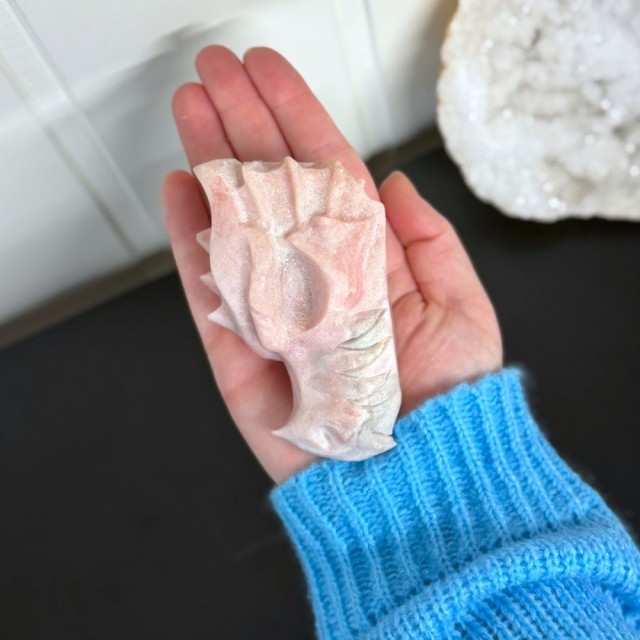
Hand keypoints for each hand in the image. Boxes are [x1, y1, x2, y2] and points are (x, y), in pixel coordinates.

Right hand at [163, 46, 501, 483]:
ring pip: (236, 226)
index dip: (298, 118)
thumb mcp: (462, 309)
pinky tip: (180, 192)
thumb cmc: (449, 399)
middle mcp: (316, 277)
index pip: (327, 174)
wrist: (416, 478)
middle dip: (244, 125)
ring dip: (212, 166)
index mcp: (368, 260)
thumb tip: (395, 182)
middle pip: (274, 188)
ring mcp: (275, 311)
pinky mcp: (242, 354)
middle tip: (211, 73)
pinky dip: (192, 242)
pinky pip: (211, 290)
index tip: (268, 73)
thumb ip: (430, 241)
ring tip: (189, 110)